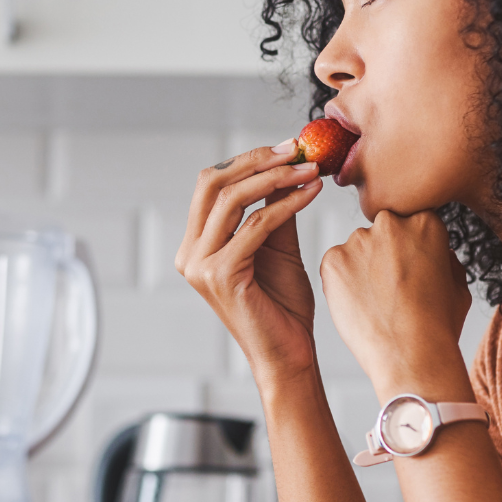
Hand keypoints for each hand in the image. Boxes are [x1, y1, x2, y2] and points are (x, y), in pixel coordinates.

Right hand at [176, 145, 324, 382]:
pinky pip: (256, 225)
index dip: (248, 159)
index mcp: (196, 245)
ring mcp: (200, 266)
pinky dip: (287, 204)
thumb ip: (273, 209)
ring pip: (232, 200)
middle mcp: (190, 254)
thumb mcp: (277, 246)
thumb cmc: (283, 306)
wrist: (289, 354)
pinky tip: (311, 193)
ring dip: (275, 178)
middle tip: (296, 150)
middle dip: (256, 160)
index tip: (288, 147)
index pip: (211, 185)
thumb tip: (285, 166)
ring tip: (309, 169)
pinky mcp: (220, 275)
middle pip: (212, 183)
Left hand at [319, 210, 471, 395]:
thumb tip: (433, 251)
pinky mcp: (332, 260)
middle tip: (391, 289)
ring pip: (356, 250)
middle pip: (382, 233)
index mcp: (425, 222)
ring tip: (376, 303)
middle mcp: (389, 223)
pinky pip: (335, 266)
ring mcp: (358, 240)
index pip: (410, 224)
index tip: (411, 272)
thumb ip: (443, 257)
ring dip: (362, 268)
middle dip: (385, 255)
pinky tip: (359, 306)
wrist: (411, 356)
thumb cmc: (438, 326)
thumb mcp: (458, 284)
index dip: (410, 251)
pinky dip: (342, 283)